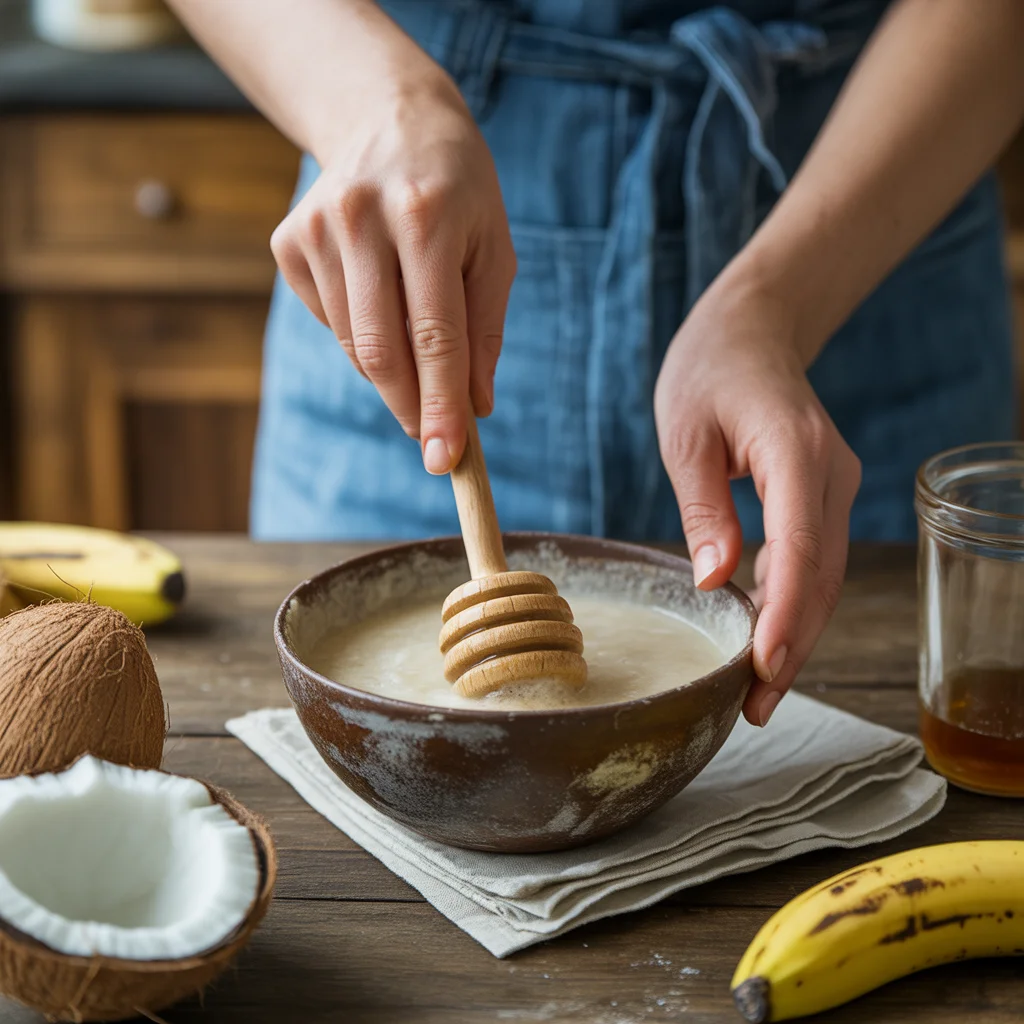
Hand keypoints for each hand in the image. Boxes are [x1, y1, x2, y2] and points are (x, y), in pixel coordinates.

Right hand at [270, 58, 515, 473]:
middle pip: (381, 351)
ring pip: (353, 344)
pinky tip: (379, 295)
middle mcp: (362, 218)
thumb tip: (475, 408)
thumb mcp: (493, 248)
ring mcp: (316, 229)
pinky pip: (330, 322)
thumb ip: (485, 330)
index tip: (446, 459)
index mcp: (427, 216)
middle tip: (432, 439)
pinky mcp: (288, 243)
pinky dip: (361, 335)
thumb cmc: (458, 191)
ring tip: (417, 347)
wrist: (387, 118)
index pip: (434, 335)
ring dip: (391, 373)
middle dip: (410, 407)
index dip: (440, 405)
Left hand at [654, 272, 861, 726]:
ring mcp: (834, 486)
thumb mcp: (685, 433)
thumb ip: (703, 506)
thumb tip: (715, 581)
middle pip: (821, 576)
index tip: (763, 666)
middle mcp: (829, 473)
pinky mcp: (822, 497)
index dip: (785, 613)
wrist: (751, 332)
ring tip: (759, 692)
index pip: (799, 546)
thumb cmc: (709, 372)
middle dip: (793, 644)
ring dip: (796, 634)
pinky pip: (814, 561)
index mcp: (794, 451)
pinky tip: (766, 640)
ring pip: (824, 576)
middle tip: (756, 706)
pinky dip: (793, 604)